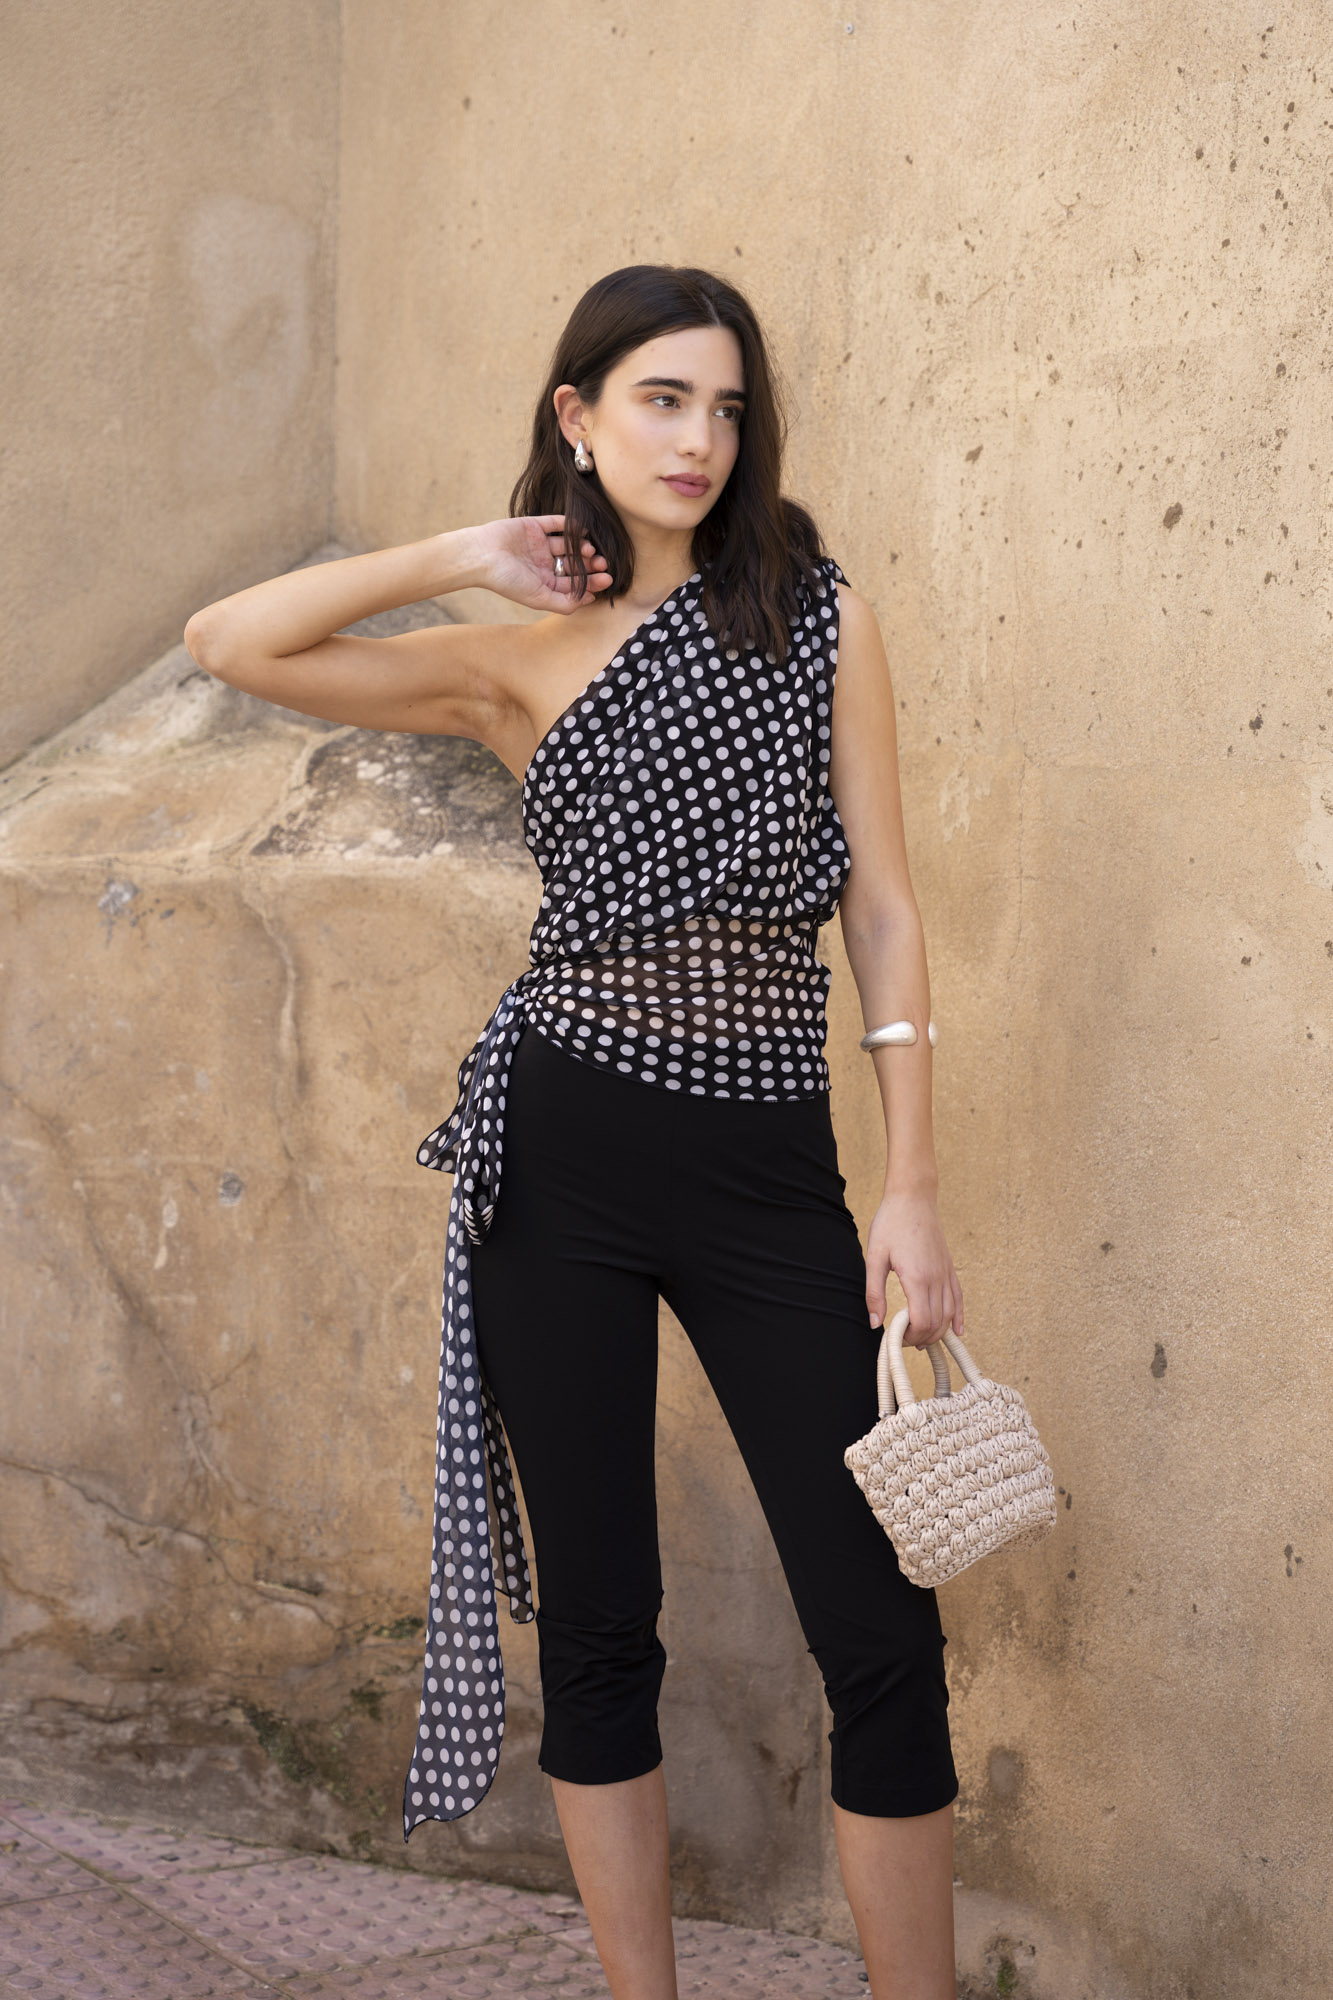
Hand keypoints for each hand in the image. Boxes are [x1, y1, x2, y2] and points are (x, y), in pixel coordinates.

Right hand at [464, 515, 612, 614]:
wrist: (481, 556)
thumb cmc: (507, 581)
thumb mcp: (538, 598)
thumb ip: (564, 603)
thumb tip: (589, 601)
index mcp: (544, 582)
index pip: (573, 583)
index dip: (591, 582)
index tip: (607, 579)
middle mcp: (543, 564)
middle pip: (574, 564)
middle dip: (590, 564)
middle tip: (602, 563)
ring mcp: (539, 544)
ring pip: (568, 544)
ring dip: (581, 547)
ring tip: (589, 550)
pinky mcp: (534, 526)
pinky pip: (556, 523)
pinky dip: (570, 525)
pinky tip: (582, 530)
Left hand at [865, 1189, 962, 1348]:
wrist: (913, 1197)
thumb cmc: (891, 1223)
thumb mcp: (874, 1257)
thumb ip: (874, 1293)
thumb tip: (874, 1324)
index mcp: (917, 1278)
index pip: (921, 1322)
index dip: (910, 1337)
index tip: (895, 1337)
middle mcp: (936, 1279)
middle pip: (937, 1323)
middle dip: (922, 1338)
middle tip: (903, 1340)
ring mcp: (946, 1273)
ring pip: (950, 1314)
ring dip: (938, 1332)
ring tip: (922, 1340)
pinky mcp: (949, 1267)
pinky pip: (959, 1298)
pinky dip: (959, 1317)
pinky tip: (957, 1331)